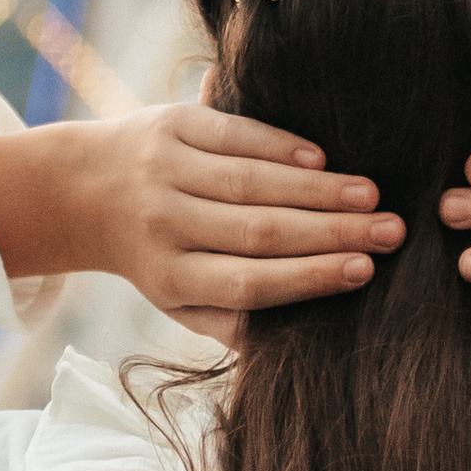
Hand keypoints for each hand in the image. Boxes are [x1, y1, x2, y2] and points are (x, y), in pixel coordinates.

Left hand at [0, 94, 400, 342]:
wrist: (80, 189)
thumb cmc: (151, 254)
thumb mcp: (176, 300)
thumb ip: (228, 320)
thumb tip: (294, 345)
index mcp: (168, 275)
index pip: (247, 280)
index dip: (307, 277)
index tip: (364, 272)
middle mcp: (163, 223)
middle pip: (258, 231)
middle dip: (331, 232)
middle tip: (391, 231)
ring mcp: (165, 170)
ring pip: (251, 181)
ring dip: (317, 189)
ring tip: (371, 195)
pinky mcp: (170, 124)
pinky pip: (233, 135)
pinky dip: (279, 145)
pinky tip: (322, 158)